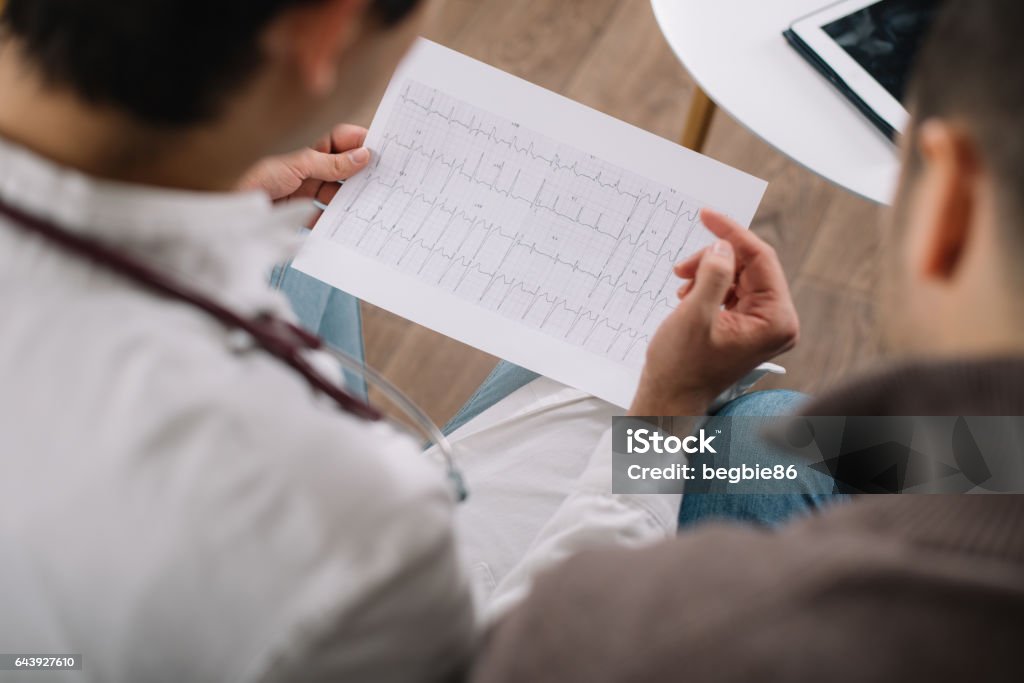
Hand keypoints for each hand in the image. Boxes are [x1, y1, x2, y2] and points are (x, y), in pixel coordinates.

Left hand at [237, 123, 369, 224]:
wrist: (232, 202)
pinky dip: (333, 220)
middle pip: (345, 168)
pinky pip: (324, 214)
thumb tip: (364, 156)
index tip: (384, 152)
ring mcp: (307, 186)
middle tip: (382, 182)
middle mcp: (312, 164)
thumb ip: (333, 163)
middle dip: (361, 175)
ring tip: (367, 206)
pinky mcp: (302, 208)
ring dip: (349, 200)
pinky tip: (346, 224)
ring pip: (338, 192)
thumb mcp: (299, 164)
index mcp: (311, 145)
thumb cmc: (258, 173)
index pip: (344, 140)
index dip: (363, 144)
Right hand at [629, 208, 798, 415]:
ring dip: (708, 273)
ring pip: (739, 275)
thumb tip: (723, 246)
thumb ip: (713, 275)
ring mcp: (763, 324)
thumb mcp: (695, 315)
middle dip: (715, 260)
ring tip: (682, 287)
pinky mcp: (747, 326)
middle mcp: (777, 322)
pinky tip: (689, 295)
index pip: (762, 259)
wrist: (669, 398)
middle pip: (751, 266)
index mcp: (776, 320)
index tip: (707, 214)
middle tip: (682, 268)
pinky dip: (709, 285)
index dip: (732, 234)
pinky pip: (733, 290)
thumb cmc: (680, 367)